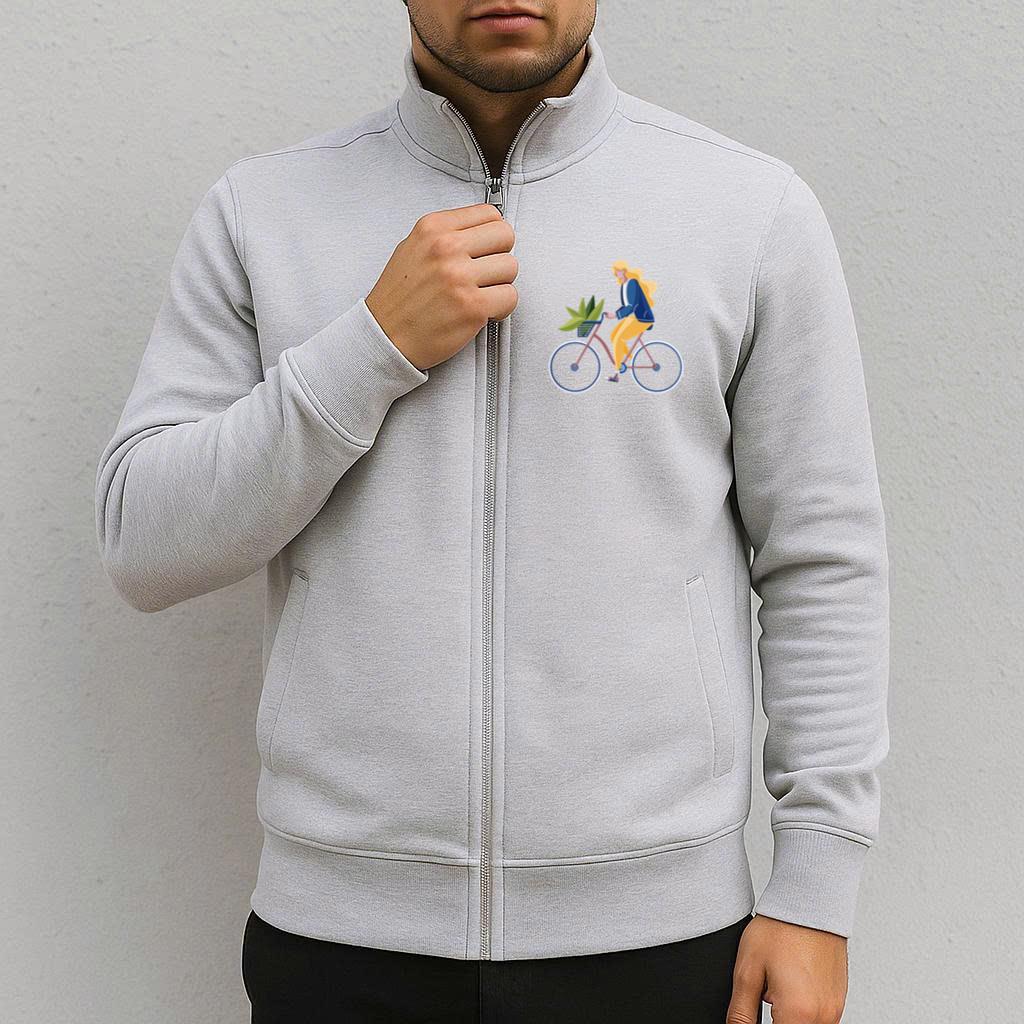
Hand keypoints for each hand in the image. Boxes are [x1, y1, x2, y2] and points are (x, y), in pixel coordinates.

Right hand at [365, 203, 517, 370]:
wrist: (385, 338)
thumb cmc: (399, 299)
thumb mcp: (413, 248)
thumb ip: (446, 235)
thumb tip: (480, 232)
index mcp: (432, 228)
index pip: (488, 214)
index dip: (492, 235)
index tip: (486, 249)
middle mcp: (446, 248)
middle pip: (505, 236)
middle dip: (500, 256)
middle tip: (486, 272)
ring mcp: (459, 277)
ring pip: (511, 267)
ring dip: (500, 284)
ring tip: (479, 293)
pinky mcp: (472, 306)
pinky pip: (510, 297)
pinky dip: (501, 307)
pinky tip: (481, 310)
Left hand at [726, 916, 847, 1023]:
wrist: (809, 902)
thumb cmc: (780, 929)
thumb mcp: (747, 970)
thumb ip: (741, 1012)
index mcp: (798, 1014)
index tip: (751, 1017)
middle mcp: (823, 1017)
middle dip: (776, 1020)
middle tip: (766, 992)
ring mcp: (834, 1010)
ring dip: (789, 1017)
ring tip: (777, 986)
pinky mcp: (839, 1001)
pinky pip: (819, 1018)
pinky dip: (803, 1010)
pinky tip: (791, 984)